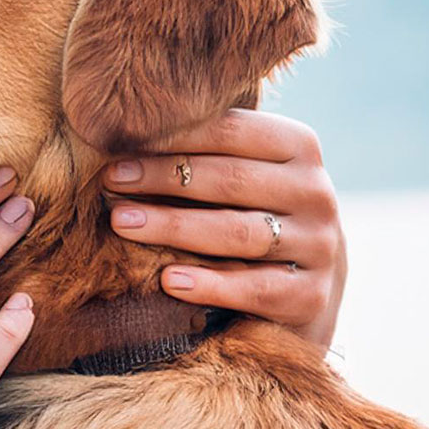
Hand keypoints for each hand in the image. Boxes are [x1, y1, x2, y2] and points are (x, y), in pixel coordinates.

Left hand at [100, 109, 346, 350]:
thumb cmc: (250, 216)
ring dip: (175, 226)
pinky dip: (210, 284)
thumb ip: (201, 154)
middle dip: (165, 178)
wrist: (305, 289)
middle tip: (110, 182)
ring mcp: (319, 246)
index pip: (233, 131)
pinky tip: (168, 280)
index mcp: (300, 148)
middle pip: (233, 180)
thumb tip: (121, 132)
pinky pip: (254, 288)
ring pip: (239, 232)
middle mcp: (316, 193)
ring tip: (122, 222)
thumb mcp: (238, 179)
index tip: (116, 147)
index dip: (174, 136)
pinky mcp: (310, 296)